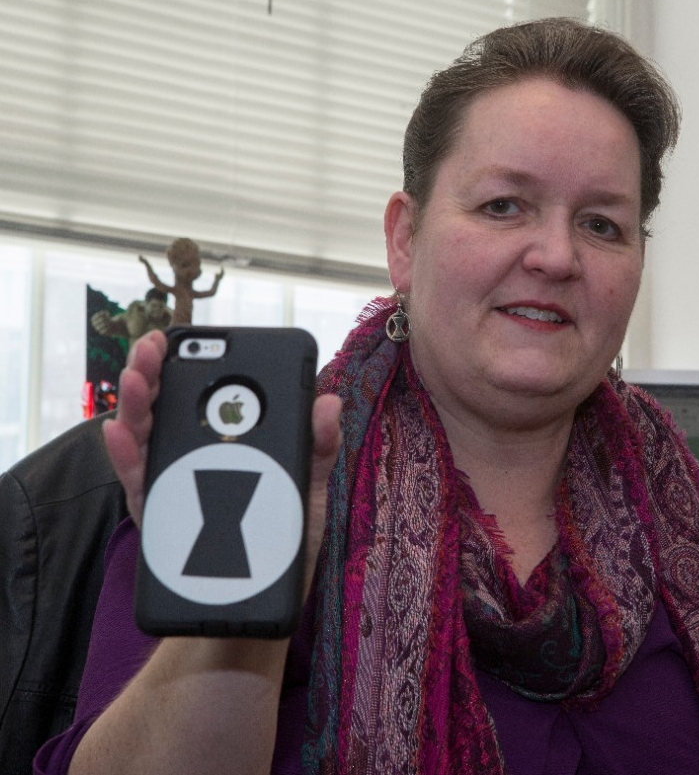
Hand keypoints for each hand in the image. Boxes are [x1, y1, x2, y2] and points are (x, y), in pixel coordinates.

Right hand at [103, 330, 342, 594]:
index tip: (181, 339)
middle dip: (155, 372)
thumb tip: (329, 402)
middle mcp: (197, 458)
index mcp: (233, 445)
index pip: (212, 395)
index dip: (194, 364)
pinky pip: (138, 483)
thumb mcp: (308, 494)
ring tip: (135, 379)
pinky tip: (118, 433)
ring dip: (136, 405)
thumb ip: (317, 449)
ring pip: (147, 437)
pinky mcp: (160, 518)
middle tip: (151, 347)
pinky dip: (126, 457)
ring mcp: (174, 486)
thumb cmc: (284, 547)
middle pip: (170, 407)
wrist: (257, 610)